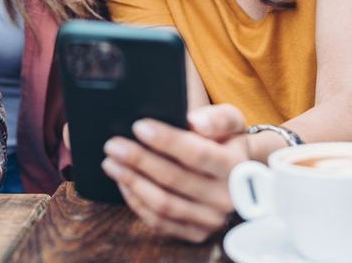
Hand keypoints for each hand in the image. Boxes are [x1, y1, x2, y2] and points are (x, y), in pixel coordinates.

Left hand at [101, 104, 248, 242]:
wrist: (240, 176)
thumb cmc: (228, 142)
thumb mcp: (232, 122)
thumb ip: (217, 118)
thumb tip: (195, 122)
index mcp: (235, 167)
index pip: (197, 154)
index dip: (167, 140)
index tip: (138, 126)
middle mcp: (226, 198)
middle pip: (174, 179)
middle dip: (139, 160)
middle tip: (113, 145)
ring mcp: (211, 220)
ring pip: (164, 204)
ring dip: (132, 181)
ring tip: (111, 162)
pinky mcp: (196, 233)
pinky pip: (160, 222)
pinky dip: (137, 202)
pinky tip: (123, 183)